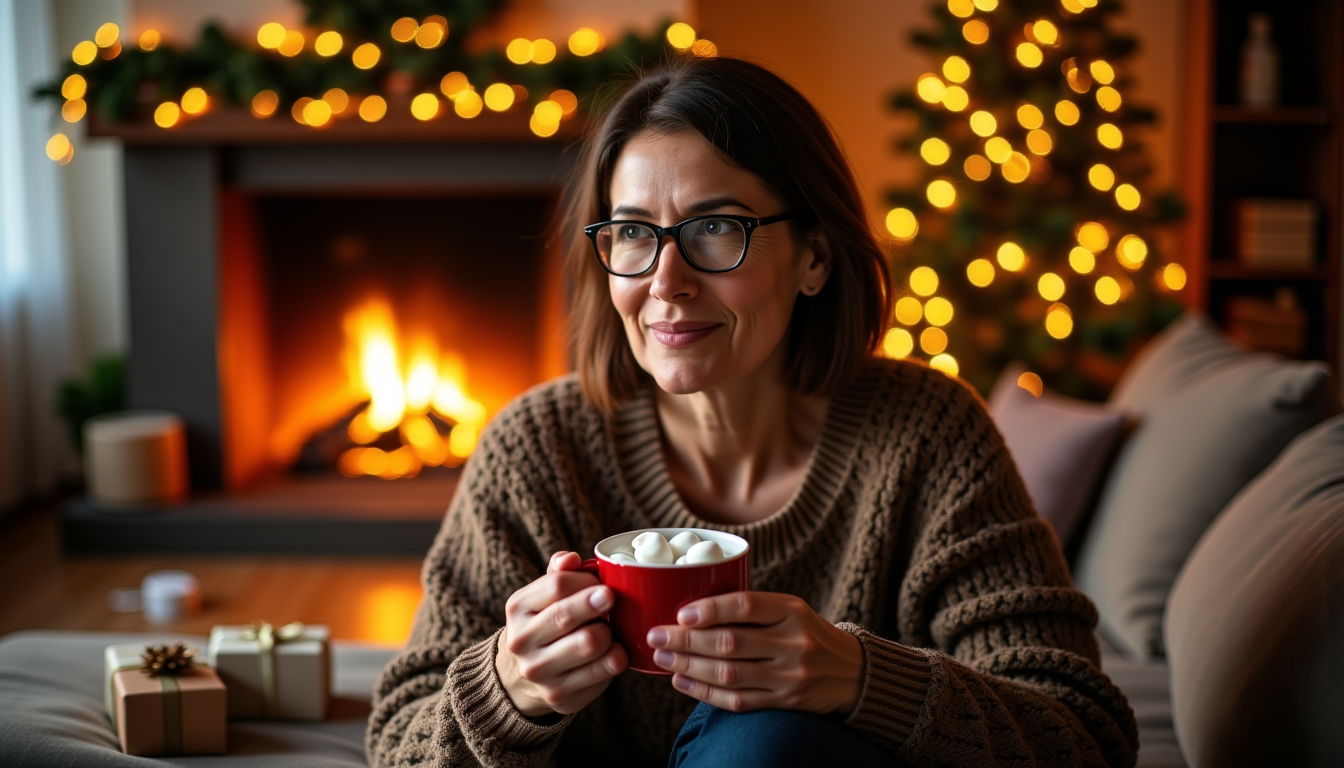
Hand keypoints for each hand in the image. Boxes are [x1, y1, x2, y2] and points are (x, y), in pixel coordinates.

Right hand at [495, 551, 627, 717]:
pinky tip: (613, 652)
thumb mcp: (542, 595)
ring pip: (589, 644)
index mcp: (518, 608)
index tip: (600, 583)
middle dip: (597, 603)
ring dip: (608, 633)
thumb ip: (558, 573)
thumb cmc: (544, 623)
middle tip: (611, 598)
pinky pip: (602, 673)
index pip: (557, 585)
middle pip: (568, 616)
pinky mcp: (560, 697)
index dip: (586, 580)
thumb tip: (571, 558)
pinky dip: (616, 658)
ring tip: (608, 629)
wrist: (521, 676)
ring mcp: (539, 673)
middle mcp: (522, 642)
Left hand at [646, 591, 863, 714]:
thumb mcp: (790, 609)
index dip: (710, 609)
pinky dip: (705, 691)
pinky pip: (738, 700)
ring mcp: (790, 677)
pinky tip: (683, 680)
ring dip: (690, 665)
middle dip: (687, 640)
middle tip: (656, 635)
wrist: (852, 672)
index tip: (680, 613)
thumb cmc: (807, 633)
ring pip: (730, 674)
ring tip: (663, 657)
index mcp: (793, 611)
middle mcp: (794, 644)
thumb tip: (691, 610)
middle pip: (731, 642)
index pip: (746, 606)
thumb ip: (751, 609)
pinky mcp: (785, 704)